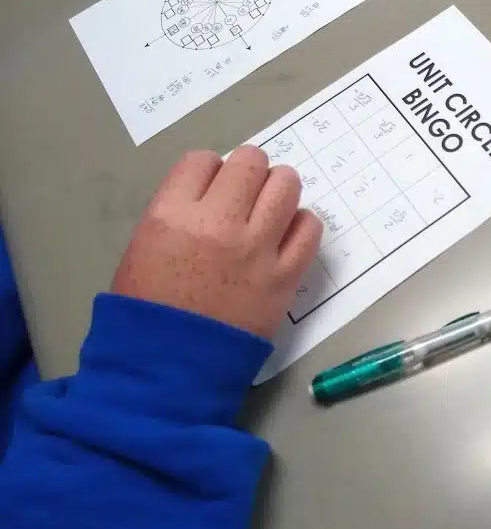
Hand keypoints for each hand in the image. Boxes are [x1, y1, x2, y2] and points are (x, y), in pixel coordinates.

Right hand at [112, 147, 321, 338]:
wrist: (168, 369)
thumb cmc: (147, 311)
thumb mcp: (144, 247)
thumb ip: (179, 212)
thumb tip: (216, 192)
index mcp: (172, 215)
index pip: (203, 160)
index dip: (209, 171)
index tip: (212, 188)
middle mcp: (217, 223)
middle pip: (250, 162)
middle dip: (248, 173)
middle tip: (245, 195)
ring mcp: (256, 248)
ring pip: (286, 184)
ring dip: (279, 189)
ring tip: (270, 209)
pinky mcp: (285, 275)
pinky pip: (309, 227)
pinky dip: (301, 224)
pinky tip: (288, 234)